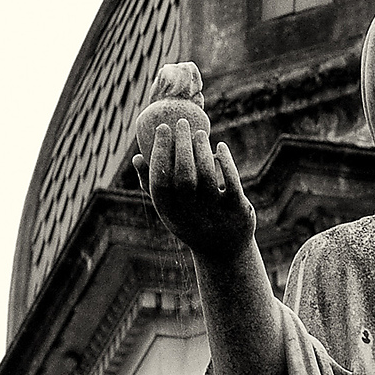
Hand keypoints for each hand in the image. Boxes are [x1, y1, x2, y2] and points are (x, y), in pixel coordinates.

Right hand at [133, 119, 253, 261]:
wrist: (224, 251)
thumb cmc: (191, 222)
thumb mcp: (170, 210)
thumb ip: (152, 186)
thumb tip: (137, 157)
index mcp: (171, 213)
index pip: (160, 180)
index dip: (160, 151)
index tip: (163, 128)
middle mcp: (192, 215)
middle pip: (183, 175)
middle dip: (181, 144)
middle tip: (183, 123)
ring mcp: (215, 213)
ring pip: (207, 174)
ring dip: (202, 149)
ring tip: (201, 134)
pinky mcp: (237, 209)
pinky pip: (231, 180)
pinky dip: (225, 160)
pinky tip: (220, 147)